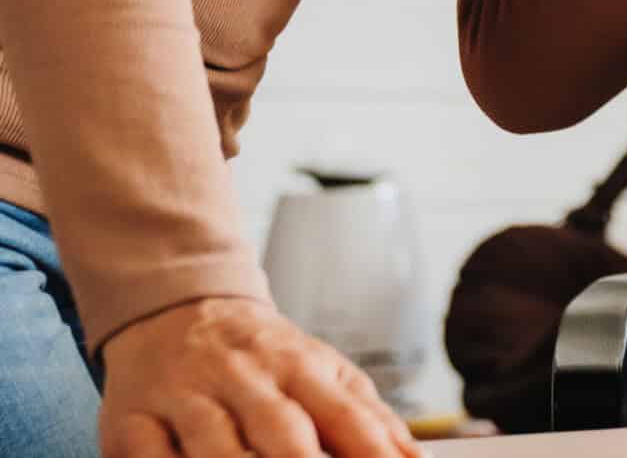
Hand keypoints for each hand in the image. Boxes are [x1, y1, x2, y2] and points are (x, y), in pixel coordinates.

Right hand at [98, 297, 422, 457]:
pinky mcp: (132, 422)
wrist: (180, 309)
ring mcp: (186, 399)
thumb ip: (367, 418)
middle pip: (279, 430)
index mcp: (300, 366)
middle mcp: (244, 380)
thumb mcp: (323, 372)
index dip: (369, 450)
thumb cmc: (264, 358)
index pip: (343, 414)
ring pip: (213, 446)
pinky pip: (147, 456)